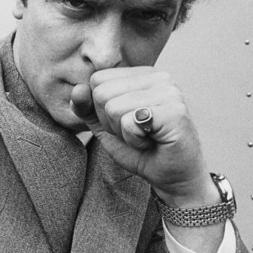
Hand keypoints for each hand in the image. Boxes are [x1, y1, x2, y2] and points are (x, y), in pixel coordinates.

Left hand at [70, 67, 216, 207]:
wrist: (173, 178)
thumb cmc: (141, 151)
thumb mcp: (104, 127)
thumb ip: (86, 107)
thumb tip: (77, 89)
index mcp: (143, 75)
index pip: (98, 79)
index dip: (101, 109)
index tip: (126, 123)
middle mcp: (159, 77)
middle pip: (102, 92)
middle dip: (110, 122)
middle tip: (135, 133)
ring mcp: (170, 92)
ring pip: (112, 107)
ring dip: (122, 132)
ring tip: (144, 137)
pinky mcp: (175, 111)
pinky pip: (129, 122)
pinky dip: (133, 139)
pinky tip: (152, 142)